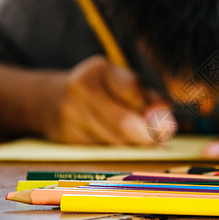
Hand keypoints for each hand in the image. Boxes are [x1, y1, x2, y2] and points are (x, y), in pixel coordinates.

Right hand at [39, 55, 175, 144]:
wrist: (51, 100)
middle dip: (146, 135)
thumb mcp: (124, 84)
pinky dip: (116, 150)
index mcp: (100, 69)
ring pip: (113, 140)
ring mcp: (69, 113)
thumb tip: (164, 118)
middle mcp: (81, 87)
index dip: (152, 111)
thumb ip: (149, 99)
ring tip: (140, 141)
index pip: (132, 90)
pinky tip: (119, 144)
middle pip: (122, 120)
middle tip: (160, 143)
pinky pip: (101, 150)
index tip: (167, 126)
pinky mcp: (66, 136)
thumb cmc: (102, 91)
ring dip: (132, 145)